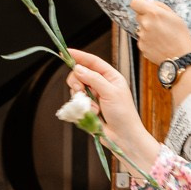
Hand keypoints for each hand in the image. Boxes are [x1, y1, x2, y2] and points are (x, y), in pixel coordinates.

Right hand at [63, 48, 159, 169]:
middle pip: (80, 75)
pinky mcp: (88, 108)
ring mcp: (94, 97)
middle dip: (77, 83)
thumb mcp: (111, 92)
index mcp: (110, 77)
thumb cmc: (124, 114)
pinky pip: (76, 104)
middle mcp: (101, 85)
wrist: (123, 137)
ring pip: (76, 90)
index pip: (92, 62)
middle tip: (80, 91)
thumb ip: (93, 79)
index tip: (66, 52)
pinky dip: (81, 109)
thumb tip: (78, 69)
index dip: (79, 56)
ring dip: (82, 100)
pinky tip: (92, 114)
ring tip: (94, 109)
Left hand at [131, 0, 190, 65]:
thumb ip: (158, 5)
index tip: (145, 7)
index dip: (140, 4)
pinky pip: (142, 39)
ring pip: (140, 28)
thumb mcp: (174, 16)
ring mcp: (142, 36)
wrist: (180, 57)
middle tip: (160, 24)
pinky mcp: (141, 46)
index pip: (135, 3)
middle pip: (138, 16)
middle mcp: (145, 24)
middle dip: (146, 18)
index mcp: (153, 13)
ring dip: (147, 29)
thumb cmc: (180, 35)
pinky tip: (159, 43)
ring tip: (161, 36)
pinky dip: (148, 40)